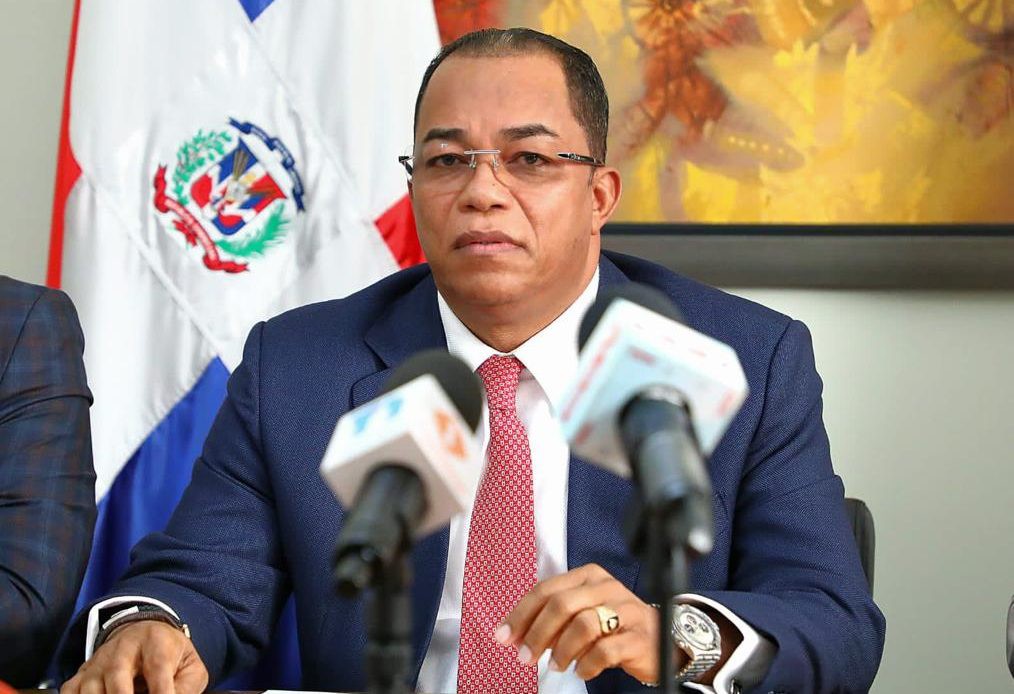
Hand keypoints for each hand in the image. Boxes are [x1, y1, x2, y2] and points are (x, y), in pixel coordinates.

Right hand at [61, 621, 208, 693]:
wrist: (143, 633)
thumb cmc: (169, 654)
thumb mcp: (190, 665)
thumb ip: (186, 687)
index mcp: (156, 641)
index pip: (158, 668)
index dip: (162, 692)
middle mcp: (122, 649)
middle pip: (118, 677)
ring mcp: (98, 662)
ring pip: (91, 690)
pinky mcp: (81, 675)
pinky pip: (70, 693)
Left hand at [496, 563, 683, 682]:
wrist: (661, 638)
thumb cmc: (613, 625)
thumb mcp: (582, 611)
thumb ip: (552, 617)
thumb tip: (513, 635)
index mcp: (588, 576)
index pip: (546, 589)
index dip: (521, 614)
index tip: (504, 637)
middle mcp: (607, 587)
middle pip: (562, 605)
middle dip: (537, 633)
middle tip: (525, 657)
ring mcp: (626, 610)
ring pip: (583, 625)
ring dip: (562, 650)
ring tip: (556, 665)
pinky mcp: (638, 636)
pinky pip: (605, 650)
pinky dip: (587, 664)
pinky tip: (581, 671)